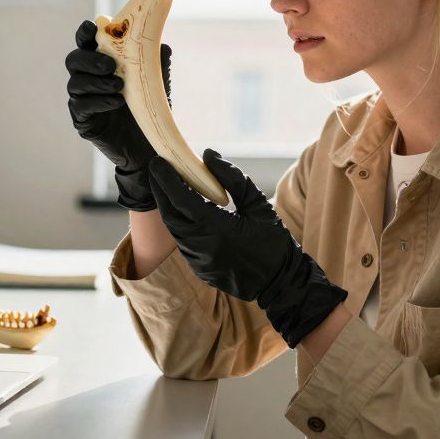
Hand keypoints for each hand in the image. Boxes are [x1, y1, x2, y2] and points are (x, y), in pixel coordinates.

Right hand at [65, 19, 171, 209]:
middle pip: (74, 60)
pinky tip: (116, 102)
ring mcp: (82, 99)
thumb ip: (156, 58)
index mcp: (101, 62)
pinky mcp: (82, 120)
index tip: (92, 27)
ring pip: (75, 83)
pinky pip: (81, 107)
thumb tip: (160, 41)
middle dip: (89, 59)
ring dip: (96, 82)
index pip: (86, 42)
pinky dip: (98, 101)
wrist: (149, 145)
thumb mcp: (156, 80)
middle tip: (109, 65)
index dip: (85, 32)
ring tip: (119, 86)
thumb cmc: (149, 107)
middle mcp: (87, 78)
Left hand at [148, 149, 346, 347]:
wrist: (281, 283)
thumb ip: (233, 179)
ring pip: (174, 230)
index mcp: (218, 229)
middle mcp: (202, 247)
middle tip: (159, 171)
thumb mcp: (258, 205)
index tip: (158, 161)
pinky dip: (180, 225)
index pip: (182, 199)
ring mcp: (199, 262)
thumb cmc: (273, 241)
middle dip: (161, 191)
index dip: (167, 179)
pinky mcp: (200, 270)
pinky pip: (183, 244)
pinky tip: (185, 213)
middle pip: (170, 215)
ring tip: (170, 187)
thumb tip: (208, 154)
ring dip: (169, 208)